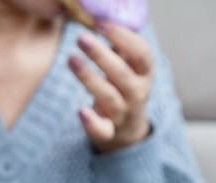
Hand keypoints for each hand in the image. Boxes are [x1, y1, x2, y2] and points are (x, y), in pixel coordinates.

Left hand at [68, 22, 152, 152]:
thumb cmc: (122, 86)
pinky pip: (103, 130)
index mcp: (144, 73)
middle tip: (81, 38)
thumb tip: (99, 16)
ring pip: (109, 98)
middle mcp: (137, 93)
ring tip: (71, 59)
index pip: (140, 54)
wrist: (128, 128)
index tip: (100, 24)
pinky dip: (92, 123)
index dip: (123, 37)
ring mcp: (123, 114)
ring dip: (90, 78)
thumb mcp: (127, 65)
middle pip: (122, 74)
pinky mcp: (109, 132)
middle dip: (102, 55)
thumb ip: (119, 46)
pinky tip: (81, 110)